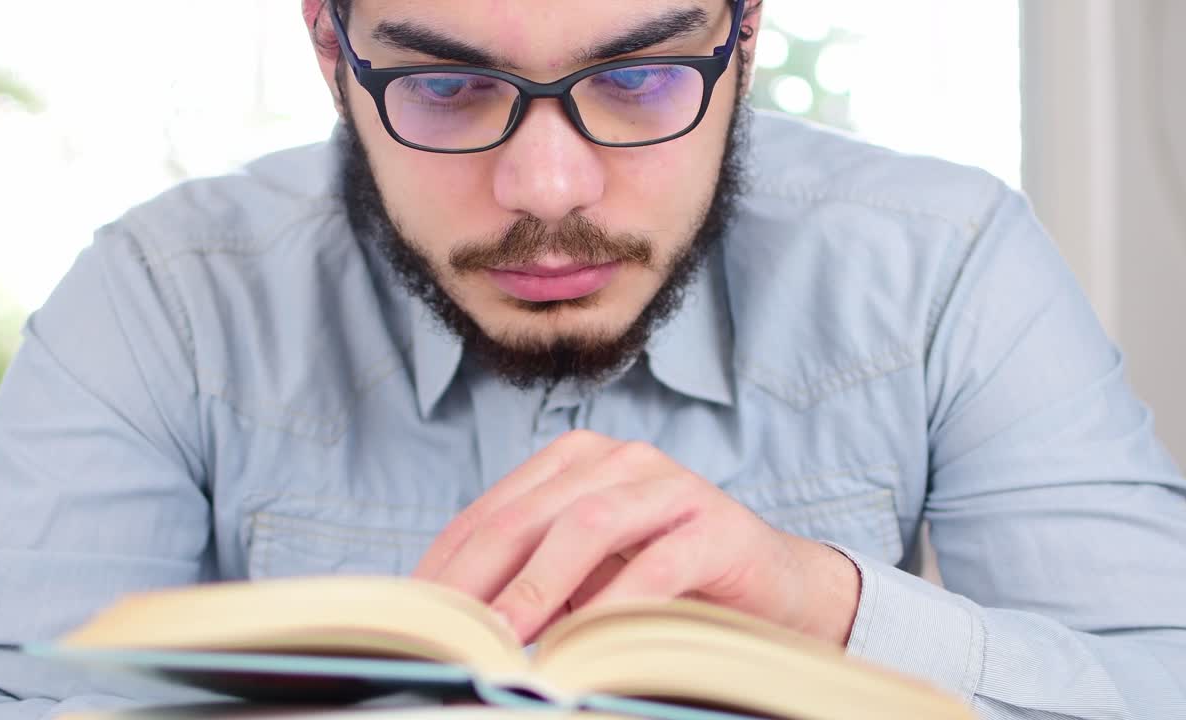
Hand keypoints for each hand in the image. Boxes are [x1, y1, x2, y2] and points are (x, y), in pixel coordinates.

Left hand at [413, 431, 861, 645]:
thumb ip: (530, 583)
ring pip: (586, 526)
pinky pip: (656, 565)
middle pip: (527, 515)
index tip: (413, 614)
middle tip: (445, 629)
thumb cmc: (665, 584)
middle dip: (477, 576)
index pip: (491, 512)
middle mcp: (617, 459)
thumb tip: (456, 626)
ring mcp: (669, 485)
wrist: (772, 587)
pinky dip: (615, 604)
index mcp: (573, 462)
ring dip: (538, 586)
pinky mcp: (714, 524)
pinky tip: (587, 643)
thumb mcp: (586, 579)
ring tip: (503, 636)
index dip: (447, 564)